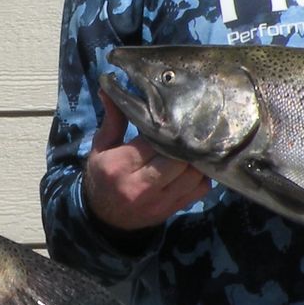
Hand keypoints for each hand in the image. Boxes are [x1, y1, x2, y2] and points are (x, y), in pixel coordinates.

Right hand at [82, 86, 210, 231]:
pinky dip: (202, 176)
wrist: (103, 217)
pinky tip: (195, 166)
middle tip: (187, 131)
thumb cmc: (102, 175)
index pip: (152, 141)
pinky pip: (198, 191)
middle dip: (183, 143)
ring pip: (191, 175)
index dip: (165, 127)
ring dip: (195, 158)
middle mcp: (139, 186)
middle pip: (176, 158)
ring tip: (194, 146)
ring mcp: (157, 202)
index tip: (170, 118)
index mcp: (119, 165)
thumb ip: (113, 119)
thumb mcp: (101, 147)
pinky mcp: (170, 211)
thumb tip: (109, 87)